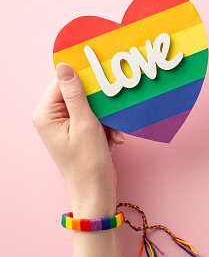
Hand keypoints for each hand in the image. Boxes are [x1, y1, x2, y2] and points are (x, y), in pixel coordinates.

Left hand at [32, 63, 124, 217]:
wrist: (96, 190)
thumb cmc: (88, 162)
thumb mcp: (85, 124)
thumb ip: (76, 94)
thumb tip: (65, 66)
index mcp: (46, 114)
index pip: (64, 82)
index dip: (86, 80)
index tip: (105, 79)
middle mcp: (52, 117)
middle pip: (80, 93)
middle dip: (100, 105)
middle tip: (112, 117)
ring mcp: (66, 125)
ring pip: (91, 106)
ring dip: (107, 118)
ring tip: (113, 134)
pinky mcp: (79, 131)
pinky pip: (96, 118)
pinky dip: (107, 127)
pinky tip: (113, 139)